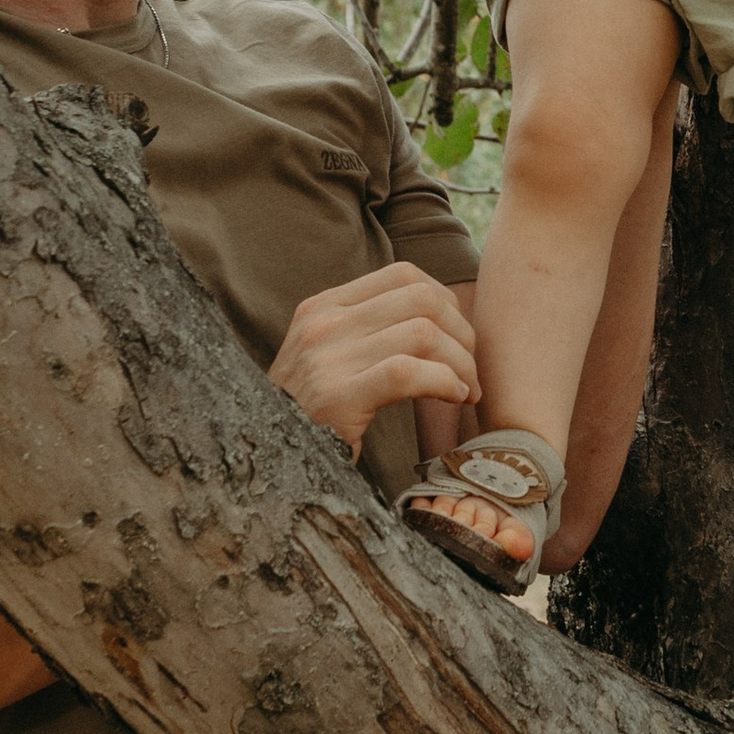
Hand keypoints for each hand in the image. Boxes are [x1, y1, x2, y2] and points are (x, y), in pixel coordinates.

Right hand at [269, 264, 480, 456]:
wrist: (263, 457)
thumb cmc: (308, 413)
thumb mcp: (328, 357)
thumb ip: (369, 331)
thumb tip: (440, 318)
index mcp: (323, 306)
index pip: (404, 275)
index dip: (446, 302)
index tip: (458, 336)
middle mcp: (323, 323)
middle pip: (422, 299)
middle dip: (462, 332)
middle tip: (470, 369)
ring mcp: (328, 357)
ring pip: (424, 333)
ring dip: (461, 363)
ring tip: (466, 389)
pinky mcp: (338, 396)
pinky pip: (409, 372)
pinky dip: (445, 382)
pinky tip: (453, 397)